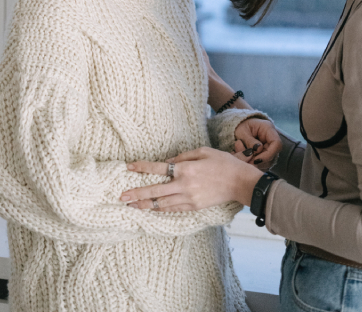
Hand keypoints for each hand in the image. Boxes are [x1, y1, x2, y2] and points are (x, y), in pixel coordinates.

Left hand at [120, 147, 262, 210]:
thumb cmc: (222, 163)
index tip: (128, 167)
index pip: (158, 167)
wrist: (239, 182)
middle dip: (137, 193)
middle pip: (155, 191)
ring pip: (161, 204)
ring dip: (145, 205)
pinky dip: (160, 209)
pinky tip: (151, 209)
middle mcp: (184, 185)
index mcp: (186, 168)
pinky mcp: (194, 207)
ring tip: (131, 206)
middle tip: (121, 197)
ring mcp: (189, 198)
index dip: (142, 167)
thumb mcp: (203, 151)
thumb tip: (168, 161)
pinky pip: (173, 209)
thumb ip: (183, 156)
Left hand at [234, 118, 281, 170]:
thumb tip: (258, 150)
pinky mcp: (266, 155)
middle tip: (247, 163)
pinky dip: (255, 165)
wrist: (239, 127)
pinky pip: (263, 164)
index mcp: (268, 129)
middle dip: (260, 161)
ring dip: (256, 164)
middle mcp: (272, 139)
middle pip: (273, 155)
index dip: (268, 154)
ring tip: (244, 159)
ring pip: (268, 162)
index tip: (256, 160)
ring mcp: (270, 148)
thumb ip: (249, 141)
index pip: (276, 144)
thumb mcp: (242, 131)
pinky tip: (246, 161)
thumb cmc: (241, 126)